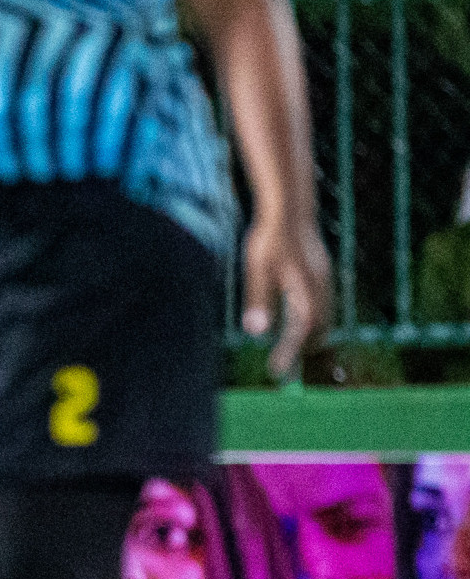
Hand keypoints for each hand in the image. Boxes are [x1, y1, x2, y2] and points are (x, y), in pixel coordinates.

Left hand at [242, 213, 332, 379]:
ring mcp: (323, 278)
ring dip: (309, 336)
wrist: (289, 207)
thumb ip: (259, 300)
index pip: (301, 330)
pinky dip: (312, 320)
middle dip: (302, 349)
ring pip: (323, 316)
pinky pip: (321, 304)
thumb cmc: (270, 237)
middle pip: (317, 328)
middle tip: (283, 369)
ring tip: (290, 353)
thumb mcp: (258, 270)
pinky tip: (298, 324)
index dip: (289, 352)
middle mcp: (320, 286)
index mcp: (306, 288)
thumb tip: (255, 333)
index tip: (276, 371)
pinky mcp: (320, 271)